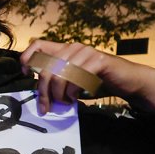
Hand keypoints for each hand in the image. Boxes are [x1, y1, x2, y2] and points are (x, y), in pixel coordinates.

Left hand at [19, 39, 154, 113]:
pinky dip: (73, 91)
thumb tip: (40, 96)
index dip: (28, 59)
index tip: (26, 75)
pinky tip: (77, 97)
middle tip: (47, 107)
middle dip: (43, 92)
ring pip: (59, 74)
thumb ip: (56, 83)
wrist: (128, 81)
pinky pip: (77, 77)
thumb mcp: (71, 82)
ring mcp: (86, 52)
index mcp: (64, 50)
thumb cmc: (97, 82)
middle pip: (45, 68)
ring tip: (66, 102)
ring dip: (59, 94)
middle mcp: (73, 47)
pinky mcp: (98, 60)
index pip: (38, 45)